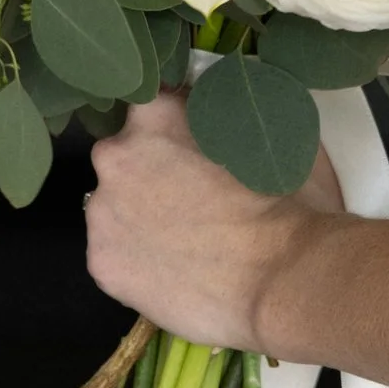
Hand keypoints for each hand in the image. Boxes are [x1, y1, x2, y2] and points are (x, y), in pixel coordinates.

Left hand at [84, 90, 342, 351]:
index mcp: (154, 116)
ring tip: (185, 245)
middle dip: (151, 175)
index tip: (193, 149)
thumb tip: (229, 113)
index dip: (173, 130)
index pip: (150, 108)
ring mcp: (101, 214)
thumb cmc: (287, 203)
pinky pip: (116, 256)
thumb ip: (233, 117)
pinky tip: (175, 273)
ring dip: (140, 220)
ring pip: (115, 209)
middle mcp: (115, 157)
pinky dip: (139, 263)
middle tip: (193, 201)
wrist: (282, 278)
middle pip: (124, 159)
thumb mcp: (270, 135)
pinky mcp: (101, 264)